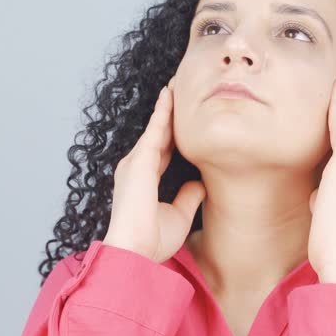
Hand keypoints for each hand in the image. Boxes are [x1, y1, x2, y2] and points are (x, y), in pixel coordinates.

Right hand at [103, 80, 205, 262]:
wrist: (135, 250)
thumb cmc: (152, 240)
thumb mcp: (179, 215)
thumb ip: (188, 197)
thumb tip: (200, 182)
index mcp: (144, 181)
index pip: (164, 151)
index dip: (174, 134)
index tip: (186, 119)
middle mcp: (136, 168)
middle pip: (158, 134)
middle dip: (169, 113)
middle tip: (180, 91)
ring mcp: (135, 163)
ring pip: (156, 128)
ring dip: (166, 106)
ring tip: (177, 85)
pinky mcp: (139, 161)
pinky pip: (154, 131)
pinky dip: (163, 112)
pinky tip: (170, 95)